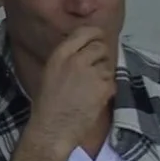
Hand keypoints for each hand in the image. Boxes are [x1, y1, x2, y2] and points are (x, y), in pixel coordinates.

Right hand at [29, 27, 115, 156]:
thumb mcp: (50, 73)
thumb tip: (83, 49)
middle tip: (94, 69)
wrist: (52, 128)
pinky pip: (112, 81)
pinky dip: (106, 89)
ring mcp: (92, 73)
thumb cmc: (46, 104)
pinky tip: (94, 98)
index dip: (95, 34)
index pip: (84, 32)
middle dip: (100, 56)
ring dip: (103, 74)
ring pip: (108, 64)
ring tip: (90, 88)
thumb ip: (67, 58)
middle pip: (100, 47)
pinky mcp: (104, 86)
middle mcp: (76, 60)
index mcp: (60, 55)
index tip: (98, 38)